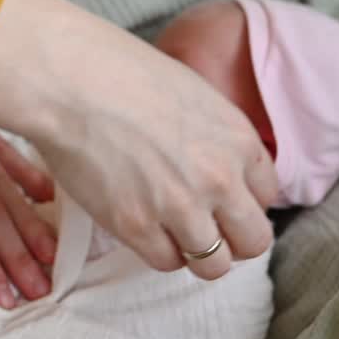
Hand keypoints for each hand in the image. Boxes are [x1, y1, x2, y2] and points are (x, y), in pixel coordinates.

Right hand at [0, 0, 279, 279]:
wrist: (70, 80)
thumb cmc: (122, 73)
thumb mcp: (194, 95)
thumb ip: (216, 137)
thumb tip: (220, 167)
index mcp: (238, 140)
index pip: (268, 196)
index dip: (244, 201)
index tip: (224, 201)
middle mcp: (219, 179)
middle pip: (254, 241)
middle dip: (235, 241)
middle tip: (210, 231)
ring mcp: (179, 208)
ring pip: (214, 265)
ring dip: (198, 254)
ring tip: (176, 236)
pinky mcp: (137, 227)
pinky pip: (167, 264)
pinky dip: (159, 252)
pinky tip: (145, 230)